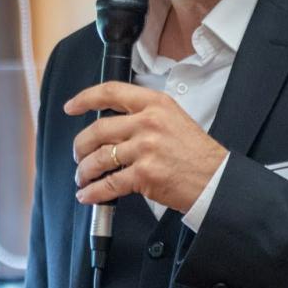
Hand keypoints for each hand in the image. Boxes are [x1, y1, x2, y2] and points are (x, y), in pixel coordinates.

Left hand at [64, 81, 228, 211]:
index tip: (71, 106)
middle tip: (77, 154)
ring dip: (84, 171)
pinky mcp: (144, 175)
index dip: (85, 98)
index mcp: (155, 104)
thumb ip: (145, 116)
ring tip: (83, 177)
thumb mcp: (174, 119)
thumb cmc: (196, 153)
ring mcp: (145, 149)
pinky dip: (93, 192)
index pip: (111, 92)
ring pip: (98, 158)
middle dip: (80, 145)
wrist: (215, 180)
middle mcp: (148, 123)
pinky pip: (108, 184)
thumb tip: (112, 125)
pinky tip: (88, 194)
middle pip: (98, 129)